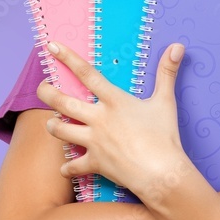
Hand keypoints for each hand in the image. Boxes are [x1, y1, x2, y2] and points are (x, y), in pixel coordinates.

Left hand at [36, 40, 190, 195]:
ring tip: (52, 123)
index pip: (87, 74)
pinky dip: (68, 168)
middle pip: (62, 102)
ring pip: (60, 131)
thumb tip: (177, 47)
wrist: (161, 173)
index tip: (51, 46)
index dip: (68, 58)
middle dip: (46, 92)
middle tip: (41, 87)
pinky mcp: (95, 163)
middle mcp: (99, 119)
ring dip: (52, 126)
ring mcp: (94, 142)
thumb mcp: (166, 102)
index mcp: (114, 101)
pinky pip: (73, 166)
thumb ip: (167, 73)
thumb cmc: (164, 137)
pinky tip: (66, 168)